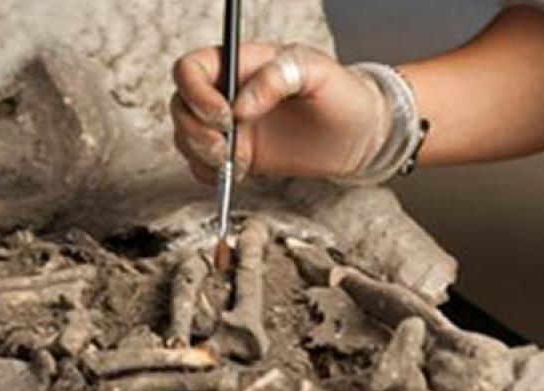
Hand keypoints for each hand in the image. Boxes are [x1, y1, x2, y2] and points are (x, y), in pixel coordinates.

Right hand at [171, 43, 389, 183]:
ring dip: (200, 154)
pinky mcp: (240, 155)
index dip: (196, 93)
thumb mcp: (318, 72)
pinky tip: (240, 173)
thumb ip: (278, 77)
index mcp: (243, 63)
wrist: (363, 135)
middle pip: (180, 105)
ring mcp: (232, 126)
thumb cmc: (344, 95)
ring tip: (238, 162)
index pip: (192, 69)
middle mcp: (229, 93)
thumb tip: (241, 105)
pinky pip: (203, 165)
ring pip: (186, 137)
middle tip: (226, 148)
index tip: (225, 117)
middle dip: (195, 131)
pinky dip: (209, 174)